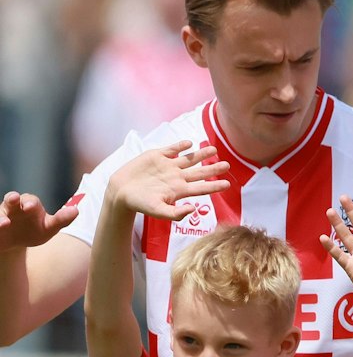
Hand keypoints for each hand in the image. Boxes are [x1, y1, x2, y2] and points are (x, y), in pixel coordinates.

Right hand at [0, 190, 80, 250]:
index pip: (30, 200)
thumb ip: (62, 219)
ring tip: (4, 223)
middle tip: (13, 200)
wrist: (15, 242)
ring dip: (0, 216)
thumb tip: (76, 210)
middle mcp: (13, 207)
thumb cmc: (34, 230)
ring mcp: (1, 215)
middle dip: (12, 199)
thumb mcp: (49, 228)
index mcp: (29, 205)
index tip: (31, 208)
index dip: (30, 203)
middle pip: (11, 199)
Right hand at [104, 142, 229, 221]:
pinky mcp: (156, 156)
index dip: (214, 186)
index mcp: (179, 190)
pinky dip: (180, 146)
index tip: (228, 184)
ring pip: (188, 158)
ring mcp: (167, 166)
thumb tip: (193, 209)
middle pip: (199, 172)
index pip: (201, 188)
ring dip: (201, 154)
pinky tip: (188, 143)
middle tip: (227, 165)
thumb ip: (175, 213)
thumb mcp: (157, 211)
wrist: (120, 192)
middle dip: (213, 168)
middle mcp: (176, 177)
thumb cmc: (139, 204)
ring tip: (213, 149)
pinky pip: (171, 149)